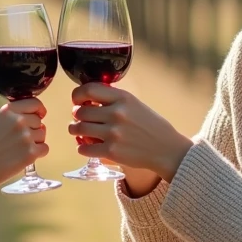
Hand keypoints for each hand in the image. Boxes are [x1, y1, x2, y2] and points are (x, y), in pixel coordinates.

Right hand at [0, 98, 48, 191]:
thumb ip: (9, 116)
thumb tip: (25, 116)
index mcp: (8, 111)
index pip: (34, 103)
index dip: (39, 110)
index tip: (40, 114)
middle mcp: (19, 121)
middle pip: (39, 121)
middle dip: (33, 129)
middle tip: (21, 139)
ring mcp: (26, 136)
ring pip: (42, 135)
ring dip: (35, 141)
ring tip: (20, 149)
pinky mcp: (30, 153)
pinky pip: (44, 148)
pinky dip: (38, 153)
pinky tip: (26, 156)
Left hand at [69, 83, 193, 179]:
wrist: (167, 149)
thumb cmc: (150, 125)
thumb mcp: (134, 104)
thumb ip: (113, 99)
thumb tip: (86, 98)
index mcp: (123, 98)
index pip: (88, 90)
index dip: (77, 95)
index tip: (76, 100)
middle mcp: (117, 113)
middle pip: (80, 111)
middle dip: (76, 115)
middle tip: (79, 118)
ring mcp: (113, 133)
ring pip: (78, 129)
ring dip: (74, 130)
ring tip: (78, 131)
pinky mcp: (111, 152)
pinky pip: (83, 149)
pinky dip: (82, 148)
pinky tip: (87, 147)